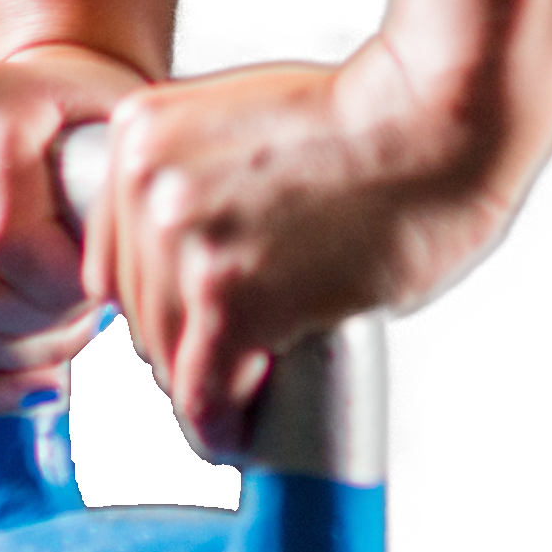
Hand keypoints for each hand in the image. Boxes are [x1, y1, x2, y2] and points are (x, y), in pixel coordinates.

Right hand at [0, 44, 152, 407]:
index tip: (103, 290)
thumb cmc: (88, 125)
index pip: (3, 242)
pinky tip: (16, 380)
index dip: (60, 290)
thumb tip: (102, 291)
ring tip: (57, 341)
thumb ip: (114, 206)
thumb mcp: (124, 141)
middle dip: (38, 331)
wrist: (38, 98)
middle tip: (83, 323)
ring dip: (7, 359)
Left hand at [80, 44, 517, 459]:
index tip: (195, 321)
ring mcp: (185, 243)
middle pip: (137, 309)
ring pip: (167, 356)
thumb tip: (182, 265)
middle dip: (186, 340)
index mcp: (141, 133)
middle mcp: (147, 184)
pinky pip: (205, 395)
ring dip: (208, 384)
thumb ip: (194, 175)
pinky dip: (222, 426)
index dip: (160, 298)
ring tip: (252, 391)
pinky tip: (241, 433)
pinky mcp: (231, 300)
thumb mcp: (242, 117)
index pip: (114, 258)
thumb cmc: (370, 119)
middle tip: (238, 358)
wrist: (437, 119)